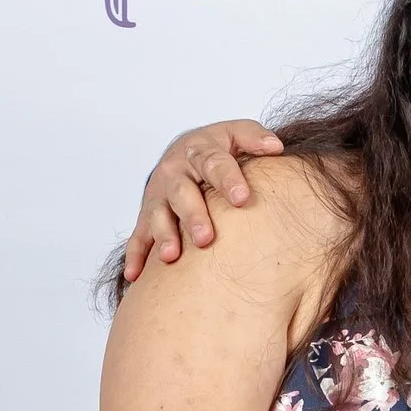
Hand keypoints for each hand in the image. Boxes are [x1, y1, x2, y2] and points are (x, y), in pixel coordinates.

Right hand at [118, 119, 284, 282]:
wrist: (183, 153)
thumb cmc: (218, 148)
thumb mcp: (235, 135)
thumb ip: (254, 138)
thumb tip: (275, 147)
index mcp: (199, 150)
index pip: (214, 163)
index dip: (227, 180)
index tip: (242, 198)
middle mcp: (175, 172)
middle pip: (182, 193)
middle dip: (193, 215)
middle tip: (206, 238)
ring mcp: (158, 195)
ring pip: (158, 215)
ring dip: (163, 235)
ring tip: (171, 256)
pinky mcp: (146, 216)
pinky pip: (138, 236)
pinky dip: (135, 256)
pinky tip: (135, 276)